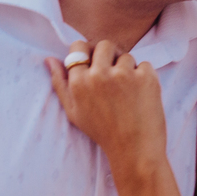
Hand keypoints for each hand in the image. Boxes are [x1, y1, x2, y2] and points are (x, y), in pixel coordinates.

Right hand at [46, 40, 168, 179]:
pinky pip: (144, 65)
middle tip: (114, 76)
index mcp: (79, 82)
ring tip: (127, 93)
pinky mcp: (146, 77)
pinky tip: (140, 96)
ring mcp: (125, 74)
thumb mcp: (73, 112)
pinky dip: (144, 77)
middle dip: (109, 56)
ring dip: (128, 69)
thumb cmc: (102, 132)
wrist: (135, 150)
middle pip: (104, 45)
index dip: (87, 52)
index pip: (79, 47)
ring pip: (126, 56)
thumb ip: (60, 83)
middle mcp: (100, 75)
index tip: (94, 62)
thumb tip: (50, 59)